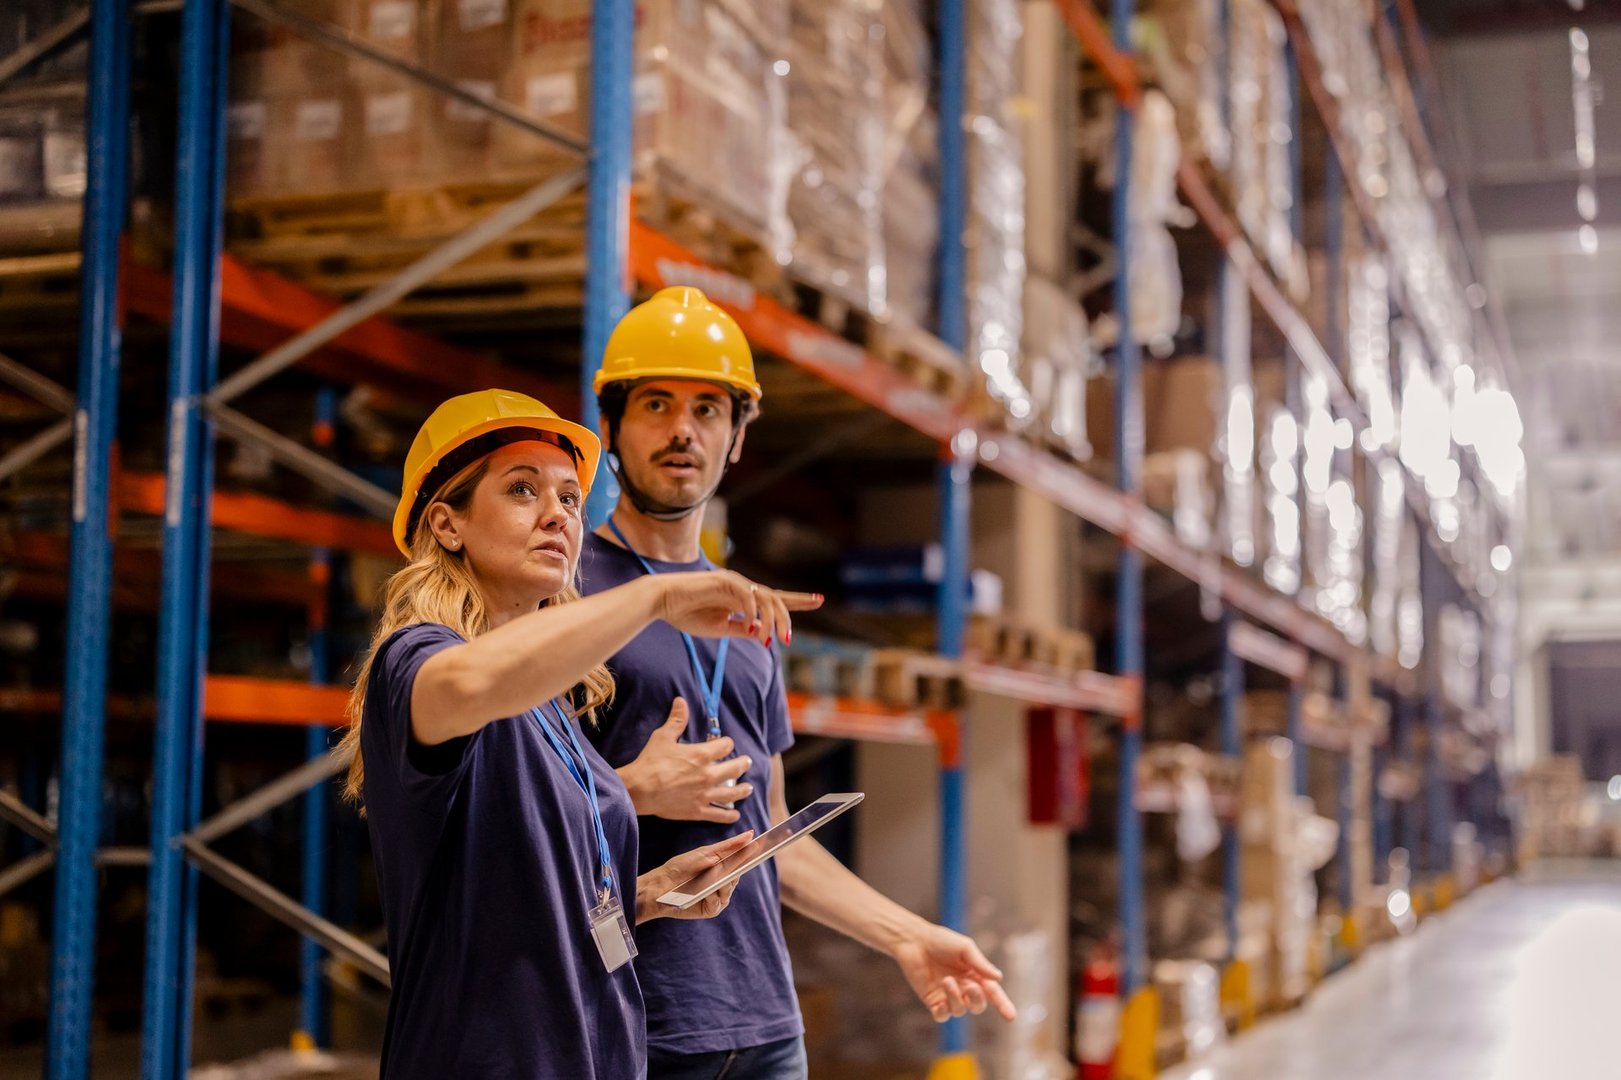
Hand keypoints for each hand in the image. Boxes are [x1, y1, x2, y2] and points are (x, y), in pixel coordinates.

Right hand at [620, 697, 753, 823]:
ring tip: (747, 788)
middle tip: (746, 762)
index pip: (725, 746)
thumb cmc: (650, 762)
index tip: (726, 744)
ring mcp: (705, 794)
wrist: (639, 790)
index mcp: (702, 755)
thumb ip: (676, 720)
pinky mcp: (697, 811)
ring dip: (742, 790)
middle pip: (735, 769)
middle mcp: (708, 775)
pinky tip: (735, 815)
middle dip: (743, 764)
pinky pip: (719, 814)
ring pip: (732, 793)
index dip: (727, 743)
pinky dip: (729, 815)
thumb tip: (681, 701)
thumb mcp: (663, 737)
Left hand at [636, 830, 754, 923]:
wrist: (660, 885)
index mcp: (723, 867)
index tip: (761, 844)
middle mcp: (722, 882)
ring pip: (729, 889)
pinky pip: (719, 902)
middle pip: (737, 875)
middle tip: (728, 864)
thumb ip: (729, 846)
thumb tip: (750, 835)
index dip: (751, 853)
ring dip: (721, 883)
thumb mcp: (706, 853)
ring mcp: (718, 896)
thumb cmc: (681, 867)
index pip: (742, 860)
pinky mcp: (711, 909)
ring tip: (710, 879)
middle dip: (734, 869)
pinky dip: (712, 895)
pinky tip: (704, 892)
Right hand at [647, 571, 822, 645]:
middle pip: (775, 599)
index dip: (797, 600)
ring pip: (765, 598)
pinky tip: (751, 629)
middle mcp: (742, 586)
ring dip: (771, 621)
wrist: (662, 602)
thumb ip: (742, 629)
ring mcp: (734, 582)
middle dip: (787, 618)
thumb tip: (763, 634)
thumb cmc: (687, 614)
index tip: (819, 599)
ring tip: (770, 640)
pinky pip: (747, 598)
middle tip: (788, 640)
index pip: (774, 598)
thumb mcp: (720, 628)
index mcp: (742, 597)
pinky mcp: (724, 581)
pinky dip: (752, 614)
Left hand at [891, 922, 1017, 1023]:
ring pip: (960, 1010)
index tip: (1011, 1017)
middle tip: (971, 986)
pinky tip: (941, 998)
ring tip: (946, 980)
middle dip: (978, 999)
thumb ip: (981, 964)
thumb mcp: (965, 948)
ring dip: (956, 998)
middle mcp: (964, 988)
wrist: (914, 940)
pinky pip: (942, 1015)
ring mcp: (948, 996)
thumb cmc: (941, 941)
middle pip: (978, 1005)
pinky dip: (944, 1011)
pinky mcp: (932, 1001)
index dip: (1003, 1005)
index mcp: (976, 975)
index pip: (992, 994)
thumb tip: (999, 978)